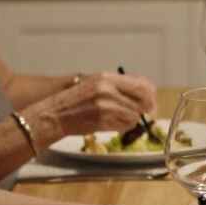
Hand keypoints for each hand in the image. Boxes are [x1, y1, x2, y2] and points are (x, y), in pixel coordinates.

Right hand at [25, 71, 157, 140]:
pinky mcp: (103, 120)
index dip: (150, 93)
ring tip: (117, 118)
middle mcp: (107, 89)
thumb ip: (119, 85)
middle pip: (143, 98)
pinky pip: (126, 125)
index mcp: (107, 77)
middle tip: (144, 111)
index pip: (141, 83)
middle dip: (146, 106)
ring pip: (135, 114)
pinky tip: (112, 124)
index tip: (151, 100)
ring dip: (131, 119)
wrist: (55, 115)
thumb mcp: (96, 83)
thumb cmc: (75, 101)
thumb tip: (145, 90)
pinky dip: (123, 126)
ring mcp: (106, 105)